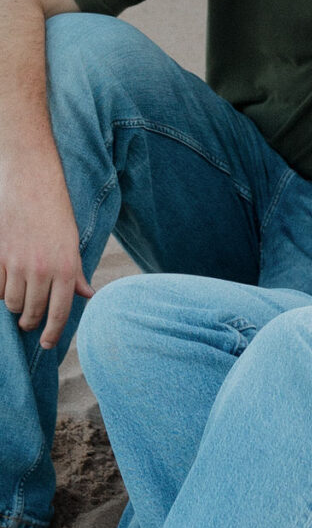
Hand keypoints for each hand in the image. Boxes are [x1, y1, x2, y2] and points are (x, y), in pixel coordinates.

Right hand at [0, 162, 93, 348]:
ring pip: (12, 303)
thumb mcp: (73, 244)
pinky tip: (7, 285)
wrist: (32, 183)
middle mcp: (42, 269)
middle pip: (33, 312)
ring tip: (20, 301)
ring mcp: (17, 263)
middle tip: (30, 323)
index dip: (52, 333)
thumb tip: (88, 295)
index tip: (47, 344)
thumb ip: (76, 273)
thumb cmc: (56, 213)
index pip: (59, 312)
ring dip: (16, 307)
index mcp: (66, 268)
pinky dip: (1, 291)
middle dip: (31, 323)